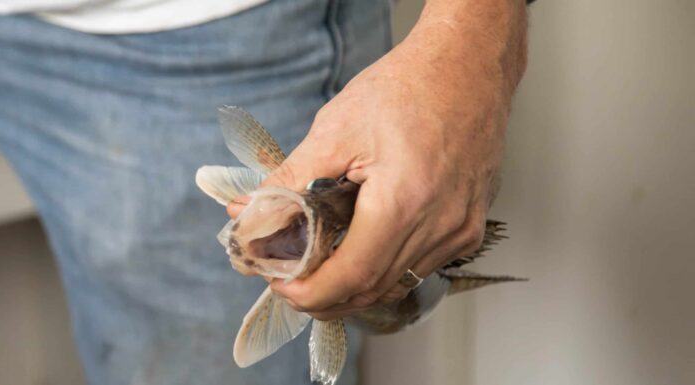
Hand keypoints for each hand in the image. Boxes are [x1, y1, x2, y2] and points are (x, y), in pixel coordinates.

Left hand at [228, 0, 527, 319]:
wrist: (467, 64)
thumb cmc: (407, 87)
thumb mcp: (336, 128)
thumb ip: (291, 179)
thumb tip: (250, 213)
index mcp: (405, 200)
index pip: (353, 275)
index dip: (311, 292)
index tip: (280, 286)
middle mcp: (441, 224)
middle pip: (375, 289)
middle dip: (327, 296)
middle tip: (291, 280)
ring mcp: (461, 228)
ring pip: (399, 283)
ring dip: (356, 286)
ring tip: (321, 266)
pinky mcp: (470, 225)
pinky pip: (421, 266)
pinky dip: (386, 269)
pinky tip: (363, 250)